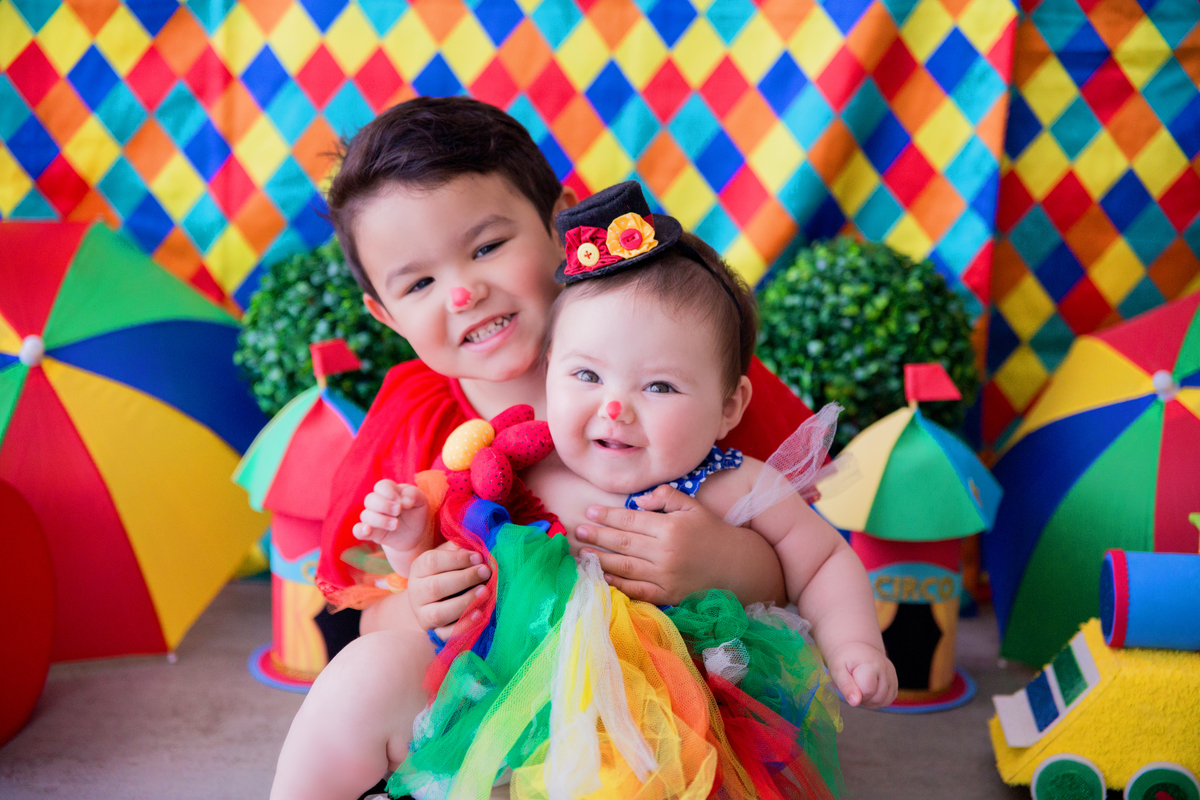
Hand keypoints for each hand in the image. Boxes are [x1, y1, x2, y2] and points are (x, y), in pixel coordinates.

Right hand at [353, 480, 428, 552]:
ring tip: (396, 525)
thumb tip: (404, 501)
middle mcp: (377, 503)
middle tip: (398, 511)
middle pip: (370, 499)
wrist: (415, 536)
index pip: (382, 486)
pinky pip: (357, 530)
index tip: (401, 503)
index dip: (389, 493)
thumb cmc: (416, 514)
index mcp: (389, 491)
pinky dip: (360, 530)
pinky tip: (368, 530)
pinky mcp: (369, 532)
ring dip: (380, 520)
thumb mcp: (421, 501)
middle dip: (384, 505)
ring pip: (365, 515)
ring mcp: (372, 518)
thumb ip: (414, 495)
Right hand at [407, 542, 490, 638]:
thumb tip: (475, 548)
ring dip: (465, 602)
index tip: (479, 557)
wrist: (433, 601)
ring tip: (486, 592)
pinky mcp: (433, 632)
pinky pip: (446, 634)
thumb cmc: (446, 572)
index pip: (432, 561)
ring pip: (439, 613)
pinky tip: (480, 615)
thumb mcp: (448, 556)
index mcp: (418, 569)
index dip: (457, 559)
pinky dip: (464, 626)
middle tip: (486, 573)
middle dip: (464, 579)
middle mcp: (416, 593)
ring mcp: (423, 615)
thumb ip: (459, 549)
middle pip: (435, 587)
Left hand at [574, 485, 777, 605]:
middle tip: (577, 531)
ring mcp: (666, 576)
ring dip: (601, 559)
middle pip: (623, 543)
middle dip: (598, 536)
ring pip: (626, 567)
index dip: (608, 516)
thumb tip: (640, 501)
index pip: (631, 520)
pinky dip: (619, 584)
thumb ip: (666, 497)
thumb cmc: (713, 533)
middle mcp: (666, 552)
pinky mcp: (669, 595)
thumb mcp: (693, 507)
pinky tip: (603, 577)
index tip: (590, 512)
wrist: (738, 567)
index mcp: (671, 528)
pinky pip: (638, 590)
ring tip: (582, 553)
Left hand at [826, 641, 896, 708]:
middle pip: (878, 698)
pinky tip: (869, 691)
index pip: (868, 691)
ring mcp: (892, 675)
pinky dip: (877, 700)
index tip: (850, 683)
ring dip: (870, 701)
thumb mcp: (838, 671)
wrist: (855, 649)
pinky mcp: (894, 681)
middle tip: (854, 687)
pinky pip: (888, 699)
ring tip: (860, 688)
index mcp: (870, 664)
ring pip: (884, 701)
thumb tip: (855, 702)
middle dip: (864, 698)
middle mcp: (885, 668)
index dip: (857, 693)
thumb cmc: (844, 660)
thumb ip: (846, 686)